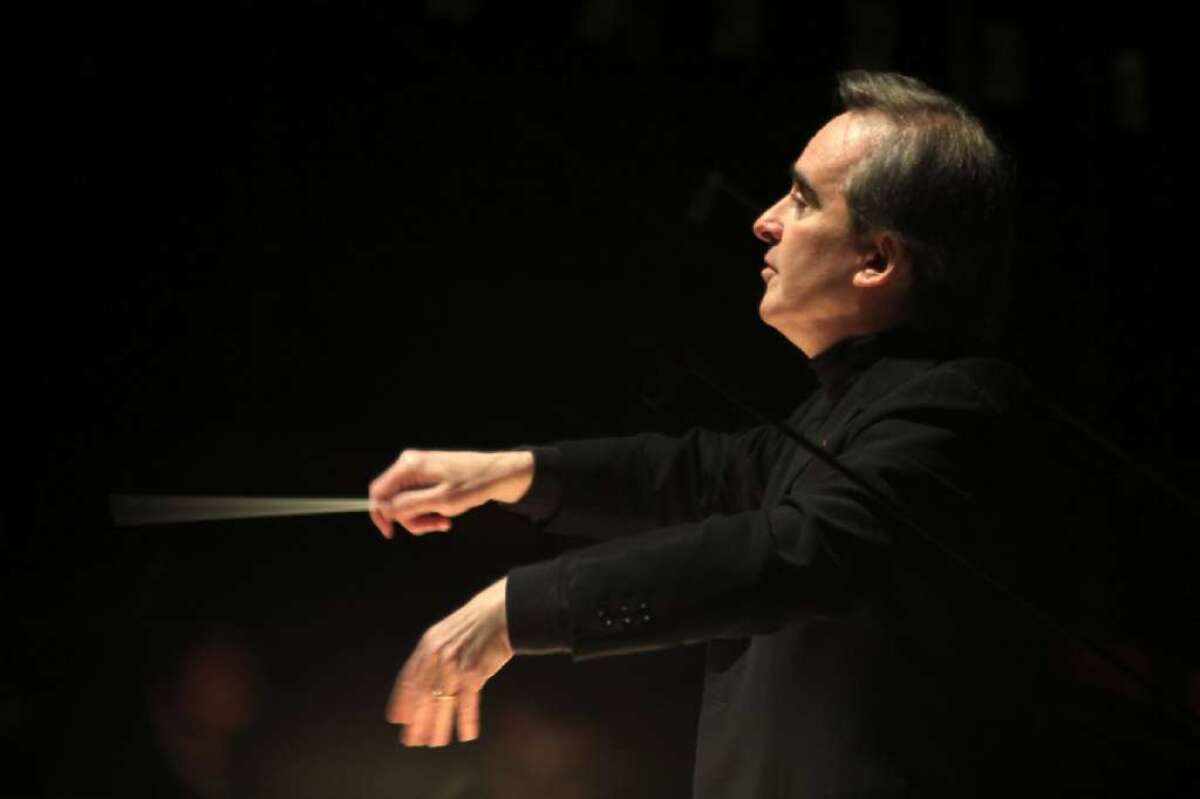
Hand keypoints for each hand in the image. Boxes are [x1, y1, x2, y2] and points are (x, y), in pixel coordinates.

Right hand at [368, 449, 533, 538]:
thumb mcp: (441, 501)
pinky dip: (429, 511)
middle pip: (393, 500)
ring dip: (423, 518)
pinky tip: (447, 514)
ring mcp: (419, 470)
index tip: (391, 533)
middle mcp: (410, 465)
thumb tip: (384, 509)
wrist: (498, 474)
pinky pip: (418, 499)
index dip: (380, 514)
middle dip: (411, 519)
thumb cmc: (473, 484)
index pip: (378, 492)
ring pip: (407, 503)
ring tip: (444, 521)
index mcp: (409, 466)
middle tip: (434, 526)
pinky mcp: (428, 477)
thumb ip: (409, 505)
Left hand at [387, 577, 512, 745]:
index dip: (402, 701)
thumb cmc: (481, 620)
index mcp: (428, 644)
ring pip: (442, 702)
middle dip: (417, 720)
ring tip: (435, 742)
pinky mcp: (474, 672)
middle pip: (422, 695)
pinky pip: (467, 702)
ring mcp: (455, 664)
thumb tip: (432, 675)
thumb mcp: (450, 631)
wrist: (504, 611)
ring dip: (438, 726)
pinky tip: (467, 734)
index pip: (408, 678)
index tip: (397, 718)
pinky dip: (467, 720)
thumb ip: (438, 652)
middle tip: (412, 740)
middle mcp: (437, 655)